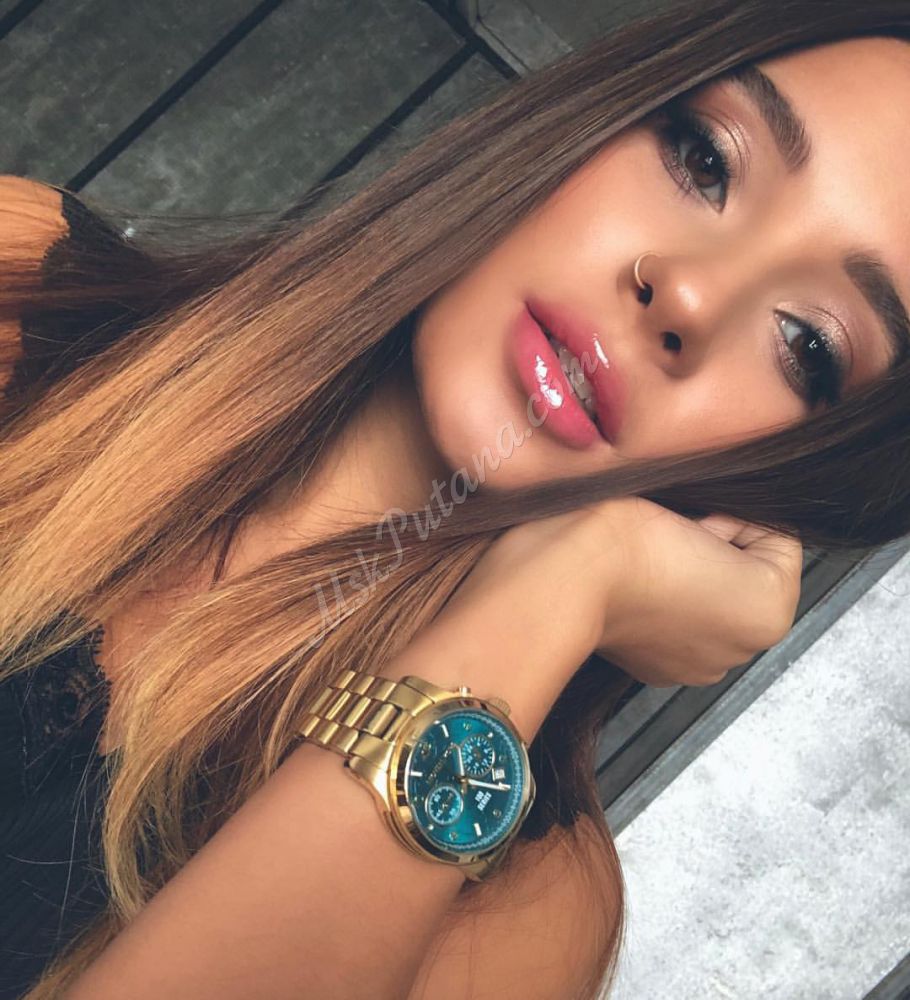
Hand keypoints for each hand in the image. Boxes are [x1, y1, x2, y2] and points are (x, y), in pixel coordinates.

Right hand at [386, 495, 801, 742]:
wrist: (555, 577)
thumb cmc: (621, 536)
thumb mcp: (701, 496)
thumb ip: (733, 507)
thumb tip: (714, 516)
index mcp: (768, 614)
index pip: (773, 538)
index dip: (730, 515)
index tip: (690, 518)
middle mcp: (738, 653)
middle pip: (740, 569)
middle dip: (712, 546)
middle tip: (664, 535)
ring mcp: (693, 665)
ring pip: (705, 590)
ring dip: (684, 569)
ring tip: (641, 556)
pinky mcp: (653, 668)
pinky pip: (674, 617)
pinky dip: (657, 596)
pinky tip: (628, 581)